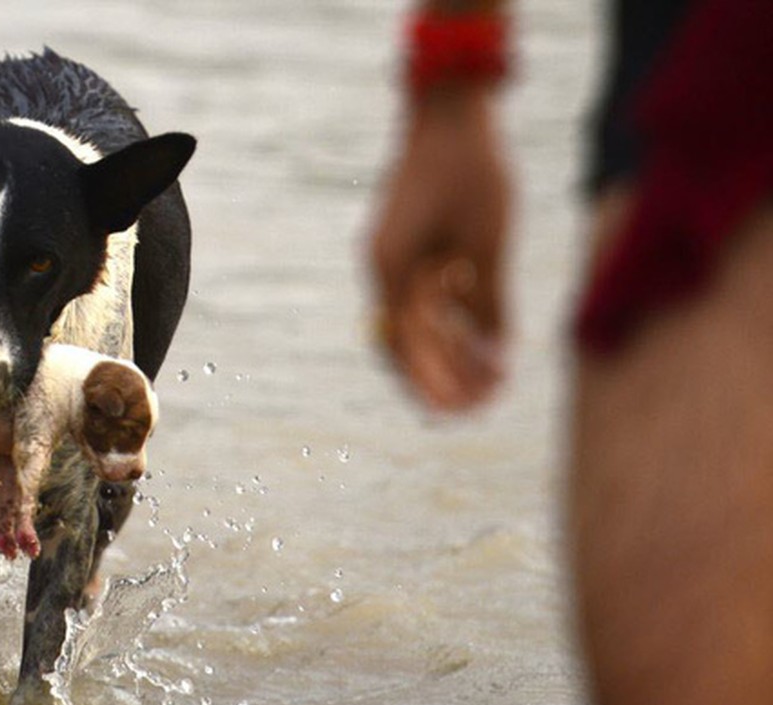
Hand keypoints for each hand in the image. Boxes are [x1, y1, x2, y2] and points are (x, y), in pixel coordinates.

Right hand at [369, 85, 510, 410]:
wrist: (451, 113)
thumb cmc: (473, 170)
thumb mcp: (489, 240)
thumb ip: (490, 300)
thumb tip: (497, 356)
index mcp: (391, 269)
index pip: (406, 345)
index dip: (431, 383)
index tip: (458, 412)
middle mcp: (386, 269)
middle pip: (409, 340)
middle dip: (443, 376)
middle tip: (479, 406)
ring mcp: (396, 258)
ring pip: (420, 323)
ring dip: (451, 353)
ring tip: (491, 379)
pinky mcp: (412, 248)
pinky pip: (428, 299)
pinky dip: (453, 323)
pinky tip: (484, 342)